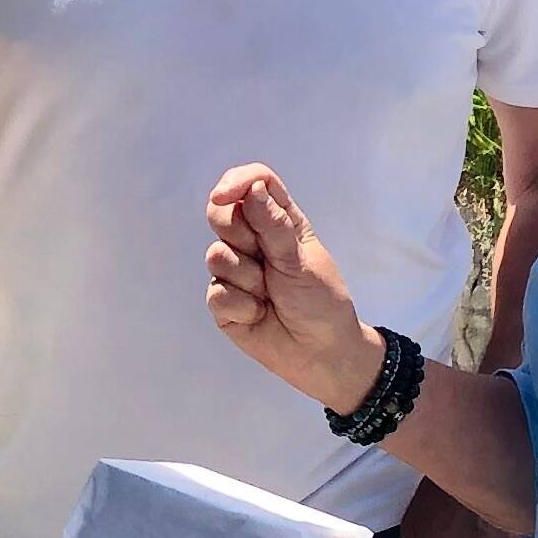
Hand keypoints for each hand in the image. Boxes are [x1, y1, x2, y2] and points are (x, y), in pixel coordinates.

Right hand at [204, 164, 381, 414]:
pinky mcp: (223, 301)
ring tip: (269, 295)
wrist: (322, 355)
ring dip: (246, 278)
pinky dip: (240, 305)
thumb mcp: (301, 260)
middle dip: (238, 234)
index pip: (254, 183)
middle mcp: (254, 240)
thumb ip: (274, 226)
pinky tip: (258, 315)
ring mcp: (236, 270)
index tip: (225, 195)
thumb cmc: (321, 302)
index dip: (236, 182)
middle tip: (264, 257)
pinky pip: (216, 291)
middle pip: (222, 213)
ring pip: (216, 255)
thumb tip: (252, 189)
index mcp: (280, 221)